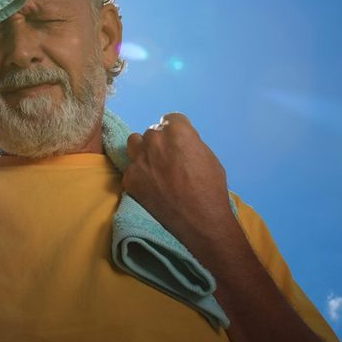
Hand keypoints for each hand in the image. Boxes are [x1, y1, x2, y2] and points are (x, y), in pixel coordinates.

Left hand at [122, 112, 235, 253]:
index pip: (170, 119)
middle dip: (160, 143)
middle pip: (152, 132)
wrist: (201, 222)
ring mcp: (139, 159)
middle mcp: (154, 140)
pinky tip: (150, 188)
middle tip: (168, 161)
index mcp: (177, 131)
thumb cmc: (211, 189)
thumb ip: (190, 143)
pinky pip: (131, 169)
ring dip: (143, 151)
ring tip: (153, 167)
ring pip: (134, 143)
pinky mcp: (130, 179)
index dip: (176, 132)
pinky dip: (138, 176)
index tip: (178, 144)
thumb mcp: (208, 156)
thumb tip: (180, 141)